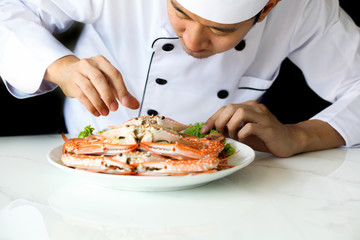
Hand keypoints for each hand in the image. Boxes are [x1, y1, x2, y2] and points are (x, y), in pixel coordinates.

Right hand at [45, 55, 138, 115]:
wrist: (66, 72)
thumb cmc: (92, 77)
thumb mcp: (108, 81)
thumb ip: (122, 93)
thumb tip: (135, 105)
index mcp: (102, 62)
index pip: (114, 74)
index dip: (121, 89)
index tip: (125, 102)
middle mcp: (89, 65)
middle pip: (100, 80)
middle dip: (108, 96)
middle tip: (114, 109)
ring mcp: (78, 73)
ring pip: (89, 88)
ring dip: (99, 103)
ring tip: (105, 113)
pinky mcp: (72, 84)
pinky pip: (81, 95)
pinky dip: (90, 106)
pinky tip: (96, 112)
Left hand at [201, 100, 344, 156]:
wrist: (290, 141)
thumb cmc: (265, 137)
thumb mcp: (244, 132)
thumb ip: (231, 130)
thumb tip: (213, 133)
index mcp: (248, 107)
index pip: (225, 108)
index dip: (212, 118)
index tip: (204, 130)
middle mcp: (255, 108)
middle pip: (231, 107)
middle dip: (220, 121)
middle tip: (219, 134)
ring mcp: (262, 116)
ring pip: (240, 113)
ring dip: (231, 126)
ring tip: (234, 136)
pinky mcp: (268, 127)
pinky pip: (249, 127)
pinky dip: (242, 134)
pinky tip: (243, 139)